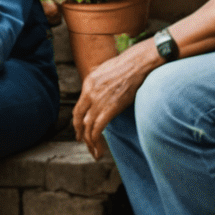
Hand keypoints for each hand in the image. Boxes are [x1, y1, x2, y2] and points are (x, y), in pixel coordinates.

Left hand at [71, 41, 161, 159]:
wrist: (137, 63)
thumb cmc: (126, 66)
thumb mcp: (105, 71)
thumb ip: (99, 84)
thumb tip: (100, 93)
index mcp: (88, 83)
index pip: (78, 108)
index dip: (77, 122)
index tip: (79, 131)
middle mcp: (90, 92)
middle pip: (79, 118)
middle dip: (80, 133)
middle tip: (83, 142)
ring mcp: (99, 100)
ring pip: (88, 126)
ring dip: (89, 141)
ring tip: (94, 151)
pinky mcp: (111, 108)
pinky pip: (98, 128)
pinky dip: (96, 139)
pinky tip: (98, 148)